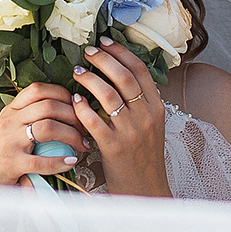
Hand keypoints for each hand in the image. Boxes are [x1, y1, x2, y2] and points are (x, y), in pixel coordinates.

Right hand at [0, 80, 87, 186]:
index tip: (76, 106)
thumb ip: (27, 119)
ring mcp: (9, 141)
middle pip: (49, 106)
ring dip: (72, 136)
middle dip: (75, 116)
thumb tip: (61, 114)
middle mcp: (9, 121)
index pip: (38, 89)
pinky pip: (41, 161)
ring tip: (82, 145)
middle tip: (86, 129)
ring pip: (48, 128)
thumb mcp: (6, 129)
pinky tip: (70, 162)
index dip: (63, 94)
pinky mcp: (10, 163)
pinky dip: (60, 162)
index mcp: (10, 111)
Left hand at [71, 38, 169, 197]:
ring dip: (90, 79)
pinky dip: (82, 107)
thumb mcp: (150, 126)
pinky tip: (74, 100)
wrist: (145, 189)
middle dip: (103, 59)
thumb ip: (140, 102)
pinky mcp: (114, 147)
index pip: (140, 70)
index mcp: (157, 108)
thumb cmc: (143, 156)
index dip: (121, 52)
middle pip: (124, 77)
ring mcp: (131, 132)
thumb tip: (119, 75)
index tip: (105, 42)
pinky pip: (94, 121)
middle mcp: (146, 116)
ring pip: (108, 95)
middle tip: (88, 51)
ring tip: (77, 72)